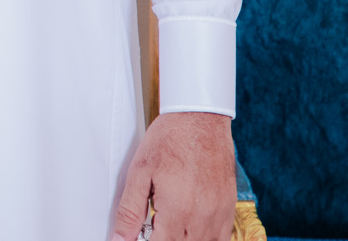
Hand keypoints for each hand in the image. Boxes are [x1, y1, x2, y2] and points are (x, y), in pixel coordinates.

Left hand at [109, 111, 234, 240]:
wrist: (200, 118)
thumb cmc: (170, 140)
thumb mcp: (140, 173)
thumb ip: (129, 211)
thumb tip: (118, 238)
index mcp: (177, 210)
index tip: (140, 236)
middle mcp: (202, 217)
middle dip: (164, 238)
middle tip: (153, 222)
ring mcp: (219, 215)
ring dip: (184, 238)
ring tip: (169, 221)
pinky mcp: (229, 208)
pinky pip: (221, 238)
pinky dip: (205, 237)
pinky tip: (190, 226)